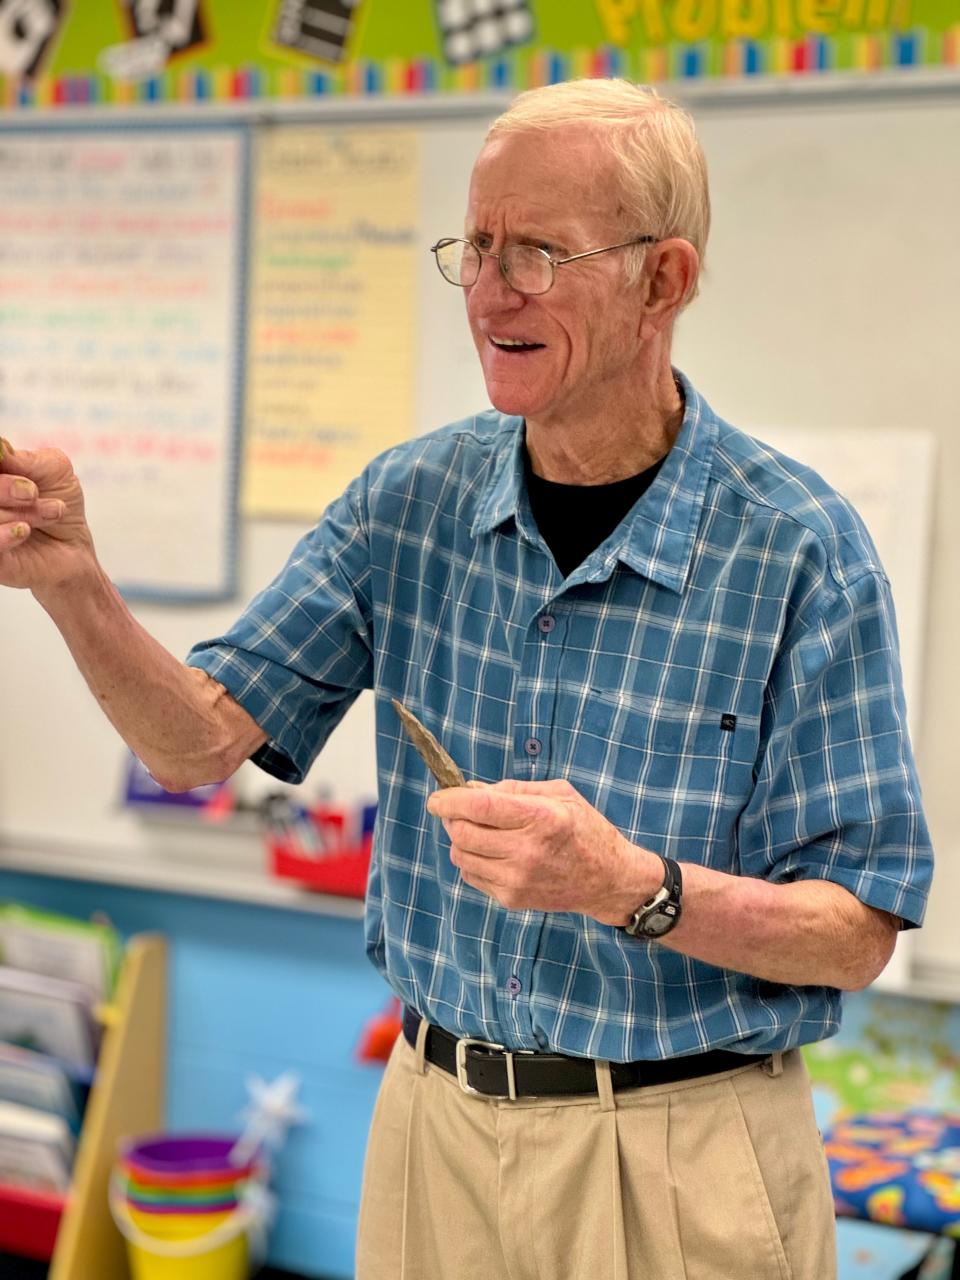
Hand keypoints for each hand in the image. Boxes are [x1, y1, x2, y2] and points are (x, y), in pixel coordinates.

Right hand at [0, 439, 93, 591]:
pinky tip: (25, 530)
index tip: (6, 459)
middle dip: (7, 487)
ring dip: (24, 512)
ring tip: (53, 512)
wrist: (74, 548)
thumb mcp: (54, 471)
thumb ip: (26, 459)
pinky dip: (4, 536)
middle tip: (33, 492)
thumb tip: (0, 447)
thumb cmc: (58, 503)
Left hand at [426, 778, 658, 923]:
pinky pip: (471, 876)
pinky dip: (472, 860)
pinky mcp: (512, 899)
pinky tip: (491, 852)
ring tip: (479, 832)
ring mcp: (517, 879)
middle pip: (463, 833)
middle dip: (452, 818)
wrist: (608, 880)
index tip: (437, 798)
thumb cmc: (585, 829)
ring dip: (461, 840)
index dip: (450, 801)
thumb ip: (513, 788)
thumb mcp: (559, 793)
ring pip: (461, 856)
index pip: (479, 807)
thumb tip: (470, 789)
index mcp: (541, 818)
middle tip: (459, 811)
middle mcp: (527, 851)